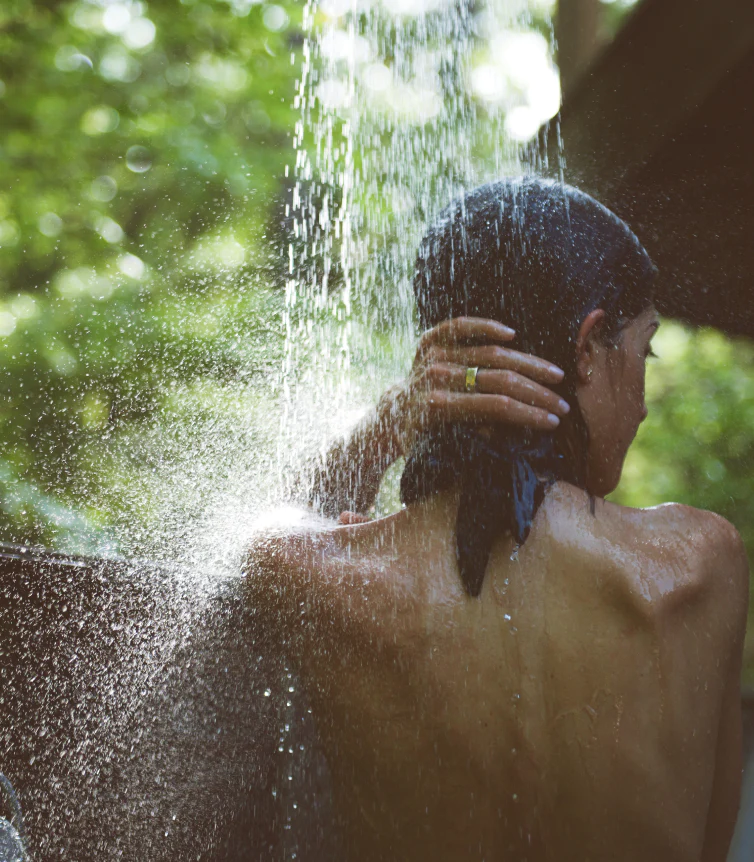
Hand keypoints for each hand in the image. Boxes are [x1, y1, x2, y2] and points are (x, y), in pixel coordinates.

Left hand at [391, 317, 569, 453]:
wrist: (390, 414)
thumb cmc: (421, 437)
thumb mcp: (443, 448)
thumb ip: (474, 438)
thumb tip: (511, 429)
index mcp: (438, 407)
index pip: (496, 406)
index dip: (528, 414)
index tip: (553, 421)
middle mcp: (436, 377)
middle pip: (499, 379)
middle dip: (537, 393)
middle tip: (563, 403)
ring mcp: (432, 355)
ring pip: (490, 352)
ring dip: (528, 363)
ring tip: (555, 375)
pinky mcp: (428, 340)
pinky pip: (460, 325)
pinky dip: (486, 326)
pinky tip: (512, 335)